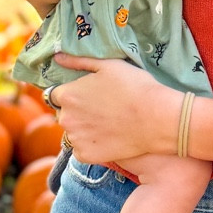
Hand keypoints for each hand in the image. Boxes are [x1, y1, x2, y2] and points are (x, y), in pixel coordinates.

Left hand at [49, 56, 177, 165]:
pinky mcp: (86, 156)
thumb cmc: (135, 87)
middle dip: (77, 112)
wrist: (157, 118)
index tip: (89, 96)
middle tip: (102, 109)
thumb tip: (57, 57)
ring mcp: (75, 139)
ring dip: (84, 129)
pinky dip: (92, 145)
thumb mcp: (108, 65)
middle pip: (64, 115)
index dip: (72, 94)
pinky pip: (82, 149)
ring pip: (74, 133)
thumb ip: (78, 61)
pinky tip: (109, 137)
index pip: (55, 95)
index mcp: (67, 95)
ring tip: (108, 123)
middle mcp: (66, 119)